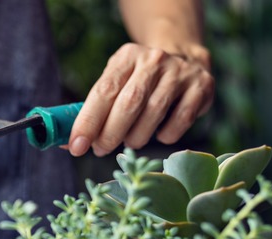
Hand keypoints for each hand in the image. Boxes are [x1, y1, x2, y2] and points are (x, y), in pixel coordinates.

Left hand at [67, 42, 213, 156]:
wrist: (183, 59)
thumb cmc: (138, 81)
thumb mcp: (115, 83)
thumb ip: (93, 110)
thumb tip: (69, 144)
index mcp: (126, 56)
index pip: (103, 91)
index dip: (88, 121)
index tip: (76, 146)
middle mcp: (154, 60)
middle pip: (128, 104)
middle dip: (110, 134)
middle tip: (101, 149)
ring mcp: (180, 72)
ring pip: (153, 114)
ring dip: (136, 137)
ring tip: (129, 141)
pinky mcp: (201, 86)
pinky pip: (180, 121)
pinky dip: (165, 135)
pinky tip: (159, 132)